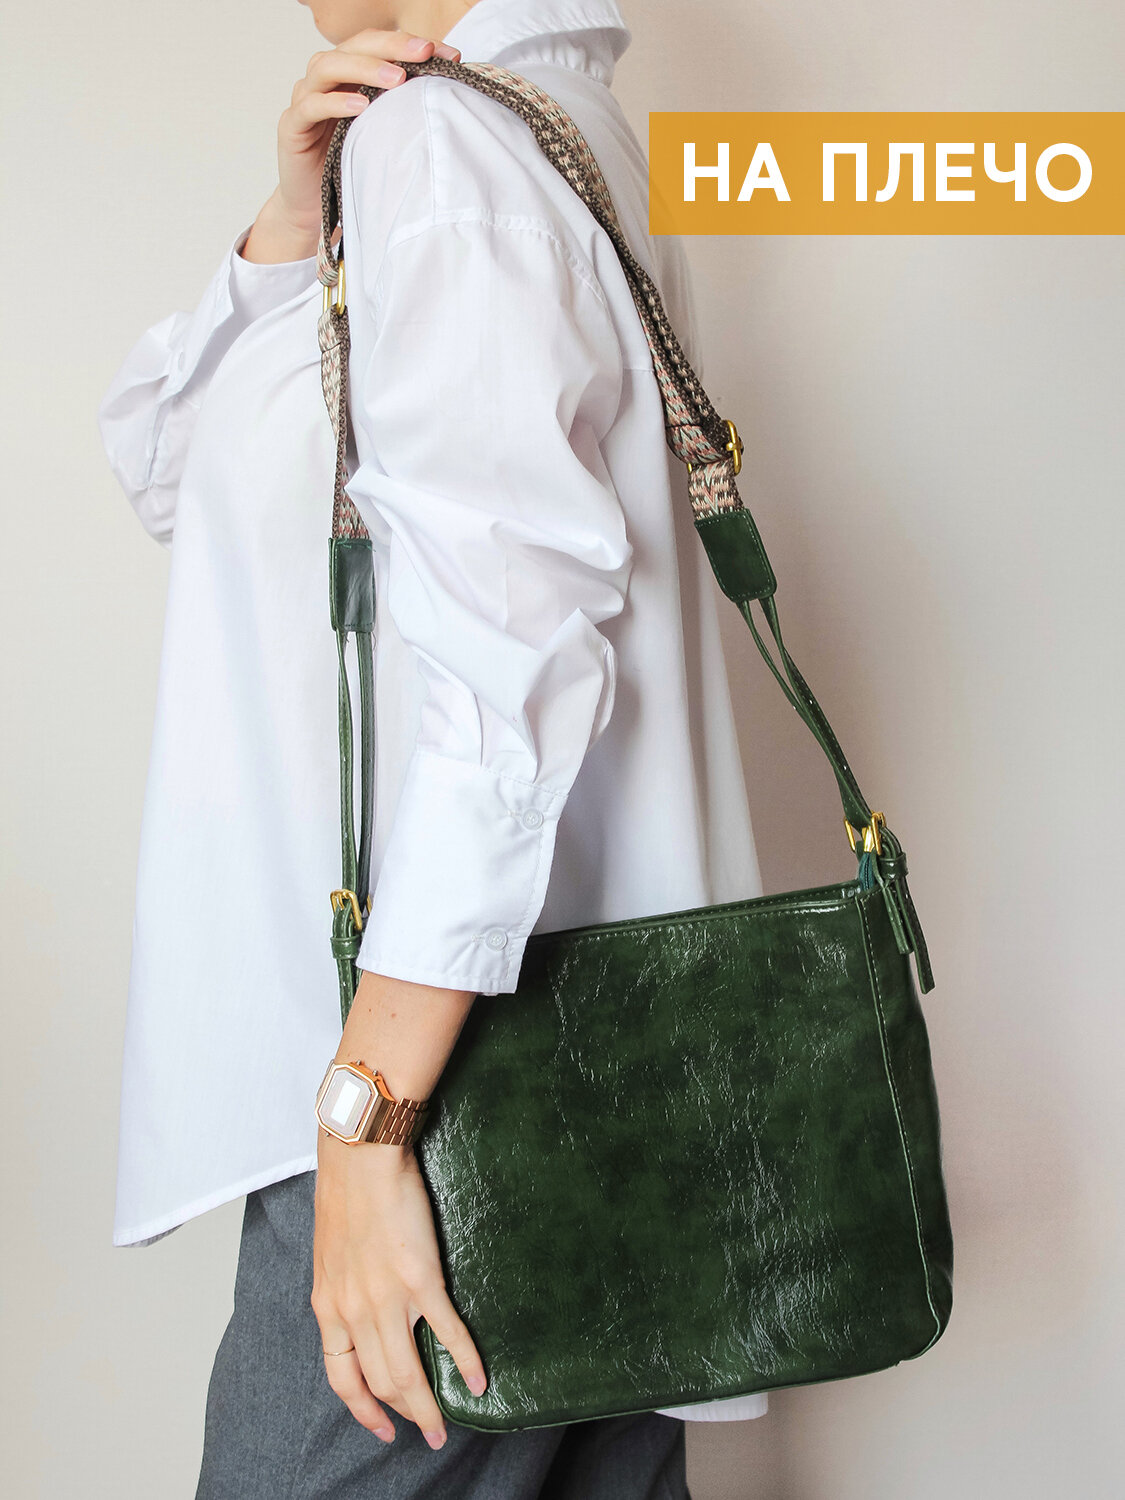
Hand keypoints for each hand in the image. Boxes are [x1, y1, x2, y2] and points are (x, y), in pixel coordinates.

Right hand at [243, 29, 460, 262]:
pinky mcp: (291, 126)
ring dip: (365, 68)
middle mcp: (326, 80)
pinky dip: (335, 102)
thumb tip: (450, 99)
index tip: (451, 54)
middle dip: (392, 46)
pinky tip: (359, 104)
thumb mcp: (385, 136)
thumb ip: (403, 112)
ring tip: (397, 78)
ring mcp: (306, 100)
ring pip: (329, 67)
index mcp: (349, 75)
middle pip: (354, 46)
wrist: (314, 208)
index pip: (380, 46)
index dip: (412, 44)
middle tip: (425, 53)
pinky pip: (311, 105)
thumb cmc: (350, 168)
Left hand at [311, 1127, 486, 1448]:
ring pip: (409, 1372)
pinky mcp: (421, 1278)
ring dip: (429, 1407)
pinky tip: (478, 1380)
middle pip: (380, 1383)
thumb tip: (360, 1307)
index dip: (362, 1409)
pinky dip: (465, 1361)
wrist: (360, 1158)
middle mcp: (354, 1312)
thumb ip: (343, 1289)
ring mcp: (388, 1299)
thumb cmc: (345, 1195)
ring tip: (446, 1425)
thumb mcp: (330, 1256)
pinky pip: (446, 1333)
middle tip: (427, 1431)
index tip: (381, 1427)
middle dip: (404, 1416)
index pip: (342, 1377)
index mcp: (329, 1306)